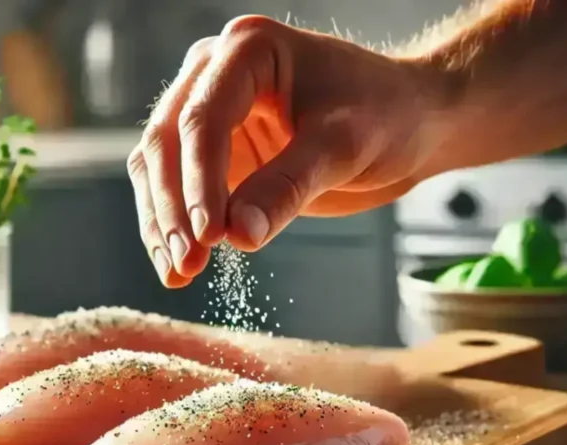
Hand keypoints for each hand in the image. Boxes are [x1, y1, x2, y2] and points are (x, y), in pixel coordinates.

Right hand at [128, 15, 448, 286]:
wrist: (409, 123)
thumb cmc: (386, 115)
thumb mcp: (344, 148)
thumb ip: (289, 186)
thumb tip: (237, 234)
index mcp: (247, 50)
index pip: (203, 118)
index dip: (200, 181)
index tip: (210, 235)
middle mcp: (214, 73)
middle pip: (166, 141)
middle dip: (173, 207)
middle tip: (188, 262)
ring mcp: (207, 111)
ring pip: (157, 167)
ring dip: (162, 223)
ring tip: (179, 273)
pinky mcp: (211, 152)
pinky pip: (174, 189)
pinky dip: (173, 227)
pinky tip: (180, 266)